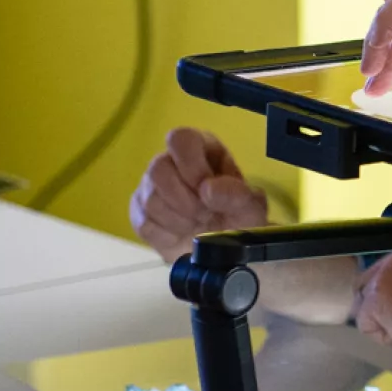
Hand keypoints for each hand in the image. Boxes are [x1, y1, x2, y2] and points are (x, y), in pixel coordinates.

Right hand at [128, 128, 267, 263]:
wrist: (222, 251)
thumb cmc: (237, 220)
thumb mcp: (251, 208)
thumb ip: (237, 195)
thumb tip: (209, 190)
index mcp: (202, 148)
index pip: (181, 139)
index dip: (190, 165)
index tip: (206, 190)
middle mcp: (172, 161)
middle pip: (157, 168)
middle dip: (183, 200)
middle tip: (205, 215)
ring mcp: (151, 186)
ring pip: (149, 198)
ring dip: (178, 219)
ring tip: (198, 224)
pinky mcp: (140, 211)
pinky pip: (143, 222)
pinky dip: (166, 235)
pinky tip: (182, 234)